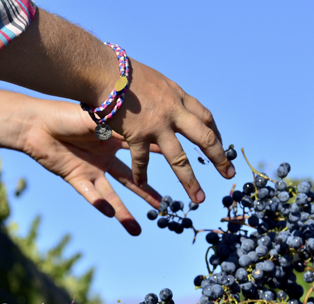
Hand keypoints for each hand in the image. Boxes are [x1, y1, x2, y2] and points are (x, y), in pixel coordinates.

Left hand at [20, 99, 162, 235]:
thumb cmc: (65, 113)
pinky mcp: (74, 177)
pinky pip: (88, 194)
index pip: (141, 153)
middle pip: (130, 180)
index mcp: (112, 142)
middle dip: (147, 193)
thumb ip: (119, 126)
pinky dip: (97, 203)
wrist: (35, 122)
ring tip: (137, 229)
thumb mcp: (98, 117)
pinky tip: (109, 213)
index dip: (158, 159)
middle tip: (164, 206)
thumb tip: (146, 127)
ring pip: (111, 195)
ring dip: (123, 212)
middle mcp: (104, 159)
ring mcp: (91, 170)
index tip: (180, 165)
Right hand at [105, 59, 235, 202]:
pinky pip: (142, 160)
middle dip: (220, 158)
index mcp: (179, 97)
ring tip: (199, 199)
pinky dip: (141, 173)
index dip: (216, 134)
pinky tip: (142, 183)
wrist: (105, 71)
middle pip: (204, 138)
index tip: (220, 146)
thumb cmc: (126, 73)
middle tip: (230, 175)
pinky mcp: (138, 134)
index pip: (206, 118)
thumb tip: (170, 103)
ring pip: (179, 158)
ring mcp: (157, 125)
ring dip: (190, 181)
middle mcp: (174, 112)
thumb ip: (166, 96)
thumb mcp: (156, 80)